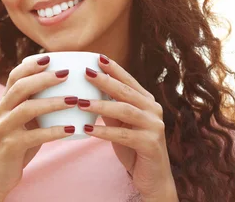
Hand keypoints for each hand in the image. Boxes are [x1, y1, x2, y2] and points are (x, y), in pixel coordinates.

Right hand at [0, 55, 76, 197]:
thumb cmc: (18, 144)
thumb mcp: (24, 121)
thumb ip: (36, 105)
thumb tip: (67, 89)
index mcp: (5, 102)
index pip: (14, 76)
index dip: (31, 66)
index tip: (50, 58)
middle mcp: (2, 111)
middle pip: (20, 87)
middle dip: (44, 78)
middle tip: (66, 74)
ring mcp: (5, 128)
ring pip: (28, 108)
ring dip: (53, 102)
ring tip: (74, 100)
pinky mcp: (11, 145)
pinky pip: (35, 135)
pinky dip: (55, 131)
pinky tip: (72, 130)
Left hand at [78, 55, 177, 200]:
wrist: (153, 179)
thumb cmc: (134, 148)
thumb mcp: (120, 124)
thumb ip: (109, 108)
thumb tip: (87, 91)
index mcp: (146, 101)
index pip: (128, 80)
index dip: (113, 68)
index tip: (96, 56)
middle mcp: (153, 110)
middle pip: (126, 92)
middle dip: (105, 81)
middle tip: (85, 73)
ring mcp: (155, 127)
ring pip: (125, 110)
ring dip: (100, 105)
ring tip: (80, 102)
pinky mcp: (151, 144)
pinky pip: (124, 135)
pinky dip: (104, 131)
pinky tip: (88, 130)